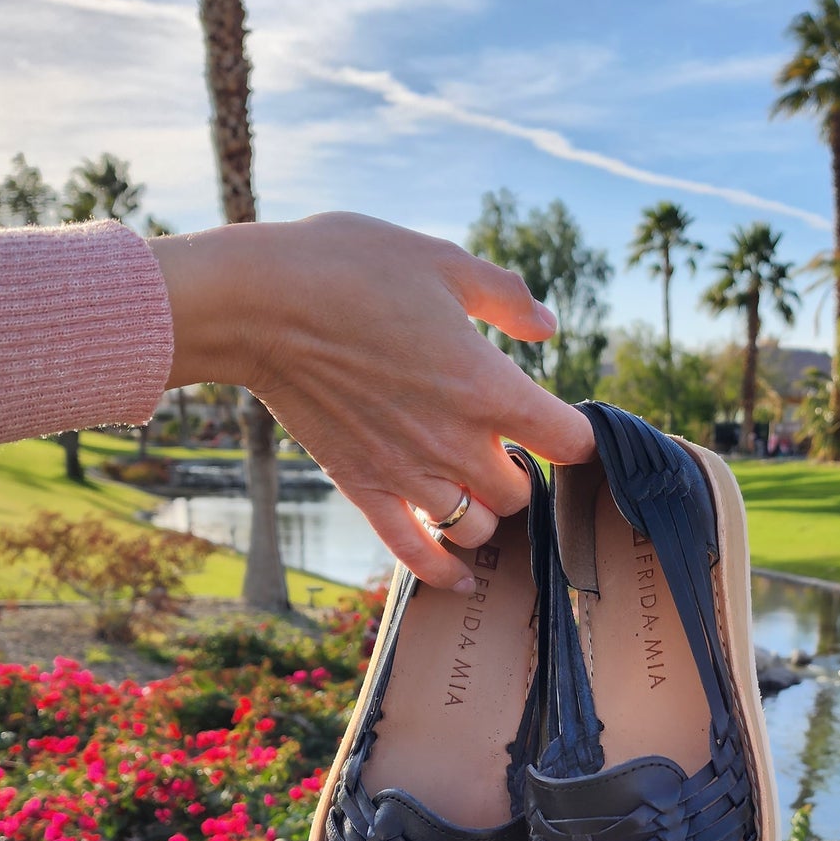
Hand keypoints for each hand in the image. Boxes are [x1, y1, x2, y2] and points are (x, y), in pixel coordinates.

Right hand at [149, 213, 595, 589]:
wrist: (260, 304)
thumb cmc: (351, 268)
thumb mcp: (441, 262)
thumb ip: (505, 297)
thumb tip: (547, 326)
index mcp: (487, 386)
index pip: (568, 440)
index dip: (580, 436)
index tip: (569, 427)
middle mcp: (455, 442)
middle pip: (521, 493)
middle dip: (521, 472)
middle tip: (502, 446)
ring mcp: (407, 473)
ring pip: (476, 529)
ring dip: (484, 512)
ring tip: (471, 484)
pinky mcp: (363, 488)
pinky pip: (414, 553)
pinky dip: (443, 572)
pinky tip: (460, 578)